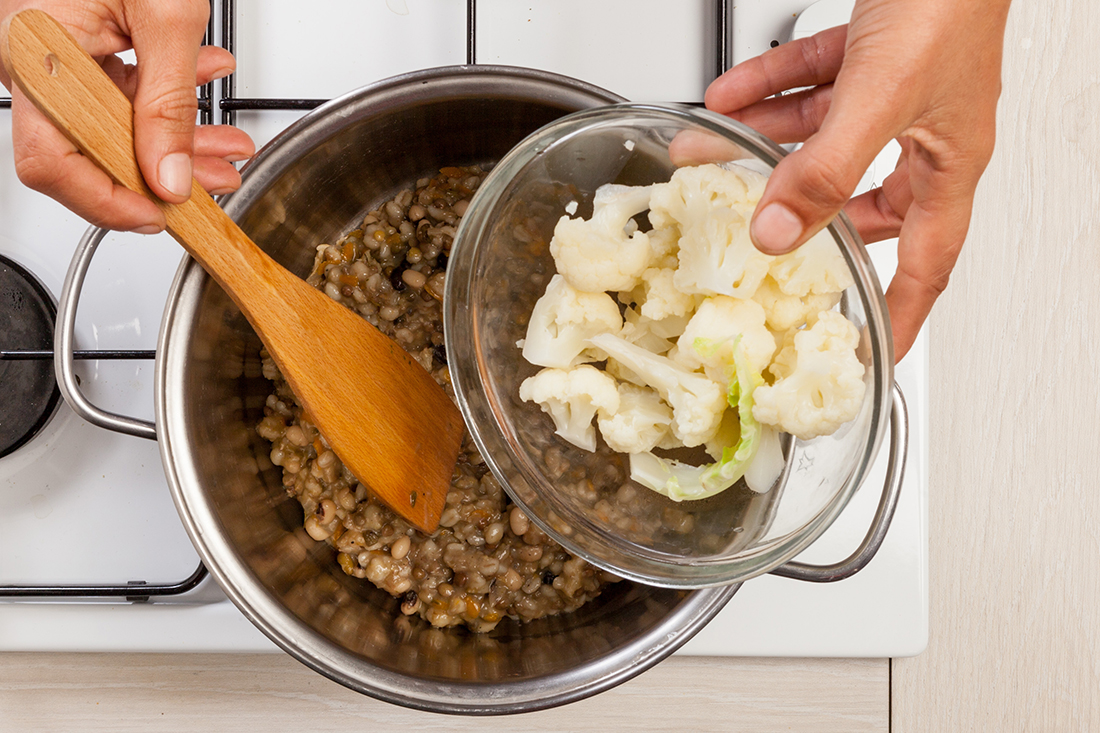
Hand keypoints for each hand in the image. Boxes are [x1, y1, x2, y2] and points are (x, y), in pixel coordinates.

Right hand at [0, 0, 253, 232]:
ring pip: (115, 122)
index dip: (106, 201)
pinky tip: (207, 86)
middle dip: (160, 173)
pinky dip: (169, 98)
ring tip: (228, 147)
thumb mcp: (165, 17)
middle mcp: (35, 53)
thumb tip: (171, 177)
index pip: (51, 161)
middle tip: (210, 187)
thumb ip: (169, 104)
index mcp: (33, 48)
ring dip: (178, 139)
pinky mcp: (84, 39)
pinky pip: (123, 88)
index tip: (159, 216)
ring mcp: (59, 49)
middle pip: (88, 148)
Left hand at [705, 0, 1011, 360]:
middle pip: (863, 202)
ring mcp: (896, 88)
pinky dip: (768, 91)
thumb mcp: (883, 96)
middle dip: (807, 220)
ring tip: (708, 156)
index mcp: (948, 163)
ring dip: (762, 145)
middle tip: (765, 246)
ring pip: (822, 136)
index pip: (926, 265)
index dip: (899, 315)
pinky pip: (812, 81)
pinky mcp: (872, 45)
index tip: (869, 352)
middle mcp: (924, 131)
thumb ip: (829, 167)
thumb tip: (781, 232)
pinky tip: (728, 98)